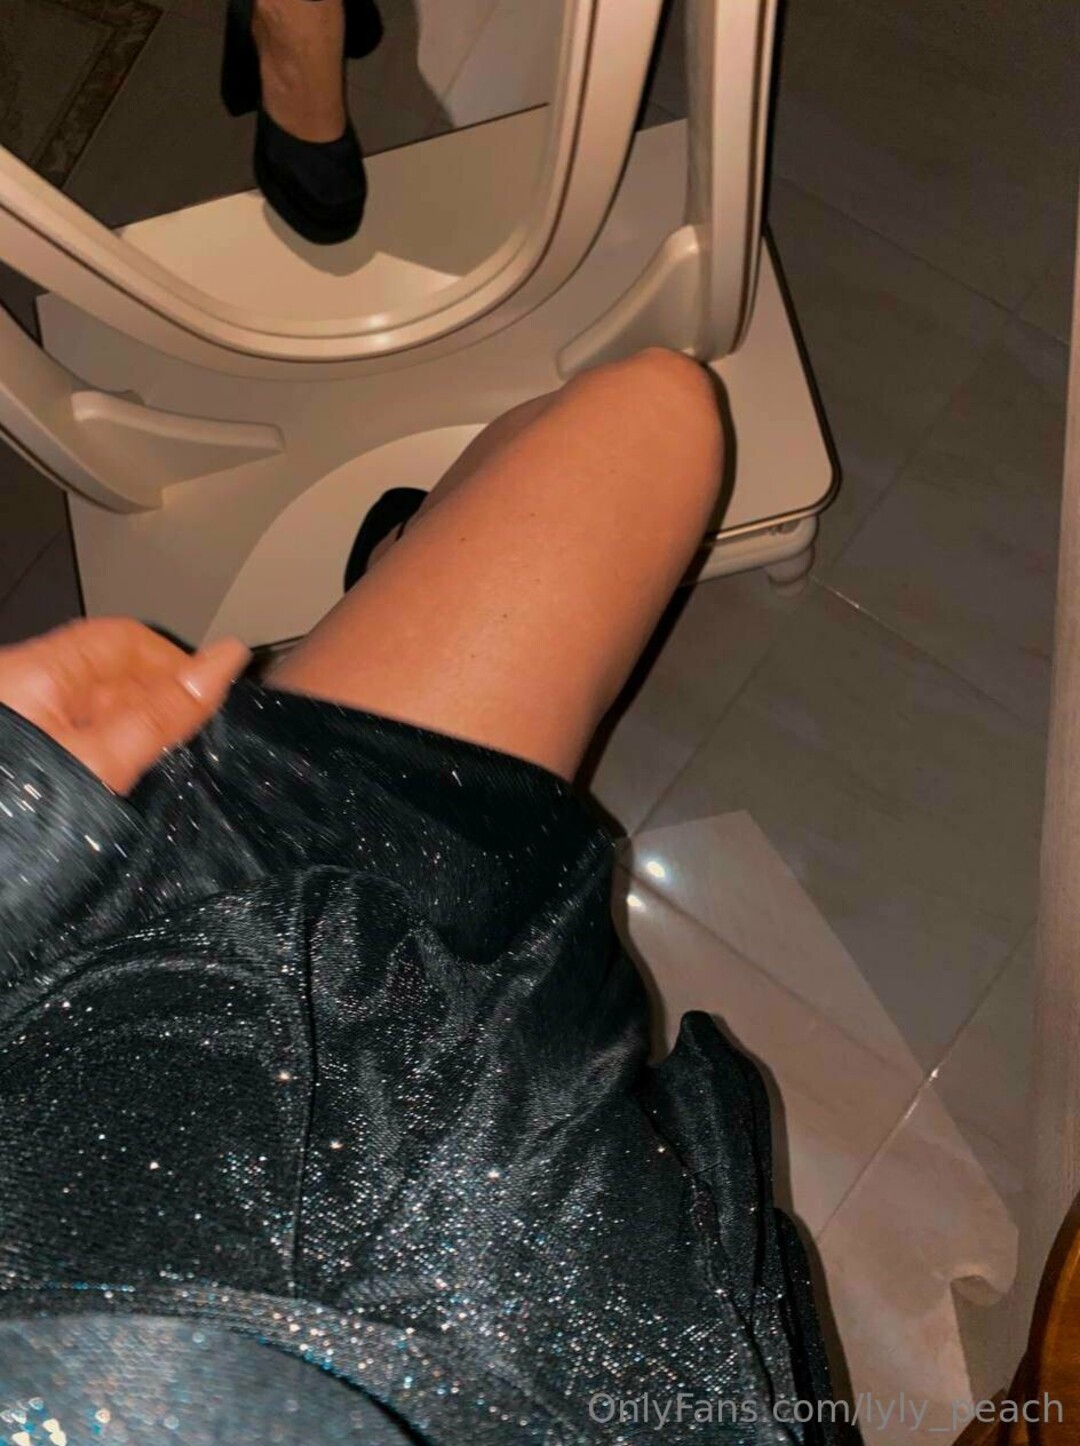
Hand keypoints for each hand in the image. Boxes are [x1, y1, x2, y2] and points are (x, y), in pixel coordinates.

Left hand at [0, 618, 250, 794]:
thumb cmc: (13, 814)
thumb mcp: (101, 762)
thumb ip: (163, 716)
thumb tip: (220, 666)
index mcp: (36, 673)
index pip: (121, 640)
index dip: (171, 660)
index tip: (210, 691)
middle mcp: (25, 691)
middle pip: (107, 674)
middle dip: (157, 697)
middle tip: (198, 732)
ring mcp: (23, 728)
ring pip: (94, 711)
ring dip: (136, 730)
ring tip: (170, 761)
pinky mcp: (24, 761)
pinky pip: (76, 742)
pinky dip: (110, 754)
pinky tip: (129, 782)